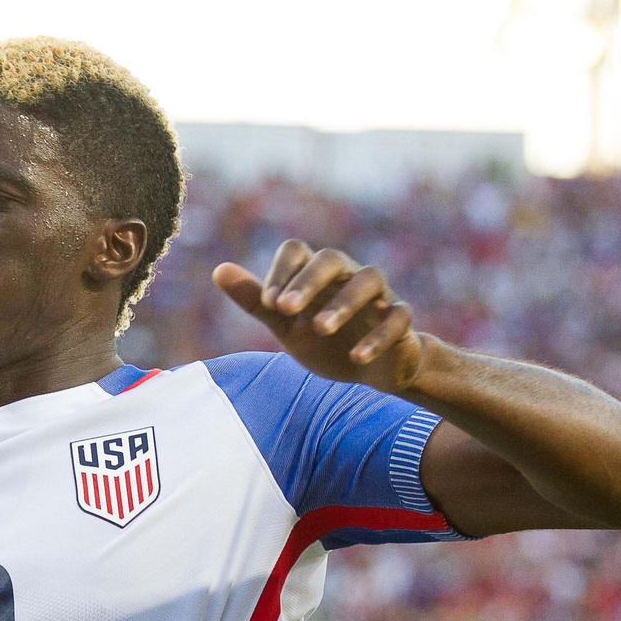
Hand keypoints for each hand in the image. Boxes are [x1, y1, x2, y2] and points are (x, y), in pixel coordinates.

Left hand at [213, 240, 426, 394]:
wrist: (369, 369)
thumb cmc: (324, 340)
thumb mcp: (285, 324)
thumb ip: (256, 300)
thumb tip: (218, 270)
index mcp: (316, 274)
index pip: (298, 251)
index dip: (281, 271)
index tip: (268, 304)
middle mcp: (348, 276)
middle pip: (332, 258)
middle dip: (307, 281)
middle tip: (283, 309)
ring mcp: (379, 296)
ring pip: (369, 279)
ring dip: (343, 302)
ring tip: (319, 328)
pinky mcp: (402, 321)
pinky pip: (397, 318)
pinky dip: (377, 337)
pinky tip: (356, 357)